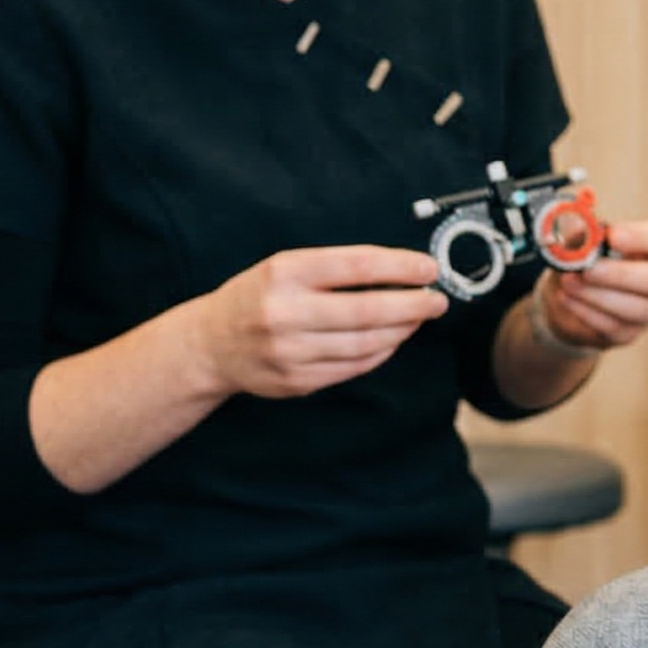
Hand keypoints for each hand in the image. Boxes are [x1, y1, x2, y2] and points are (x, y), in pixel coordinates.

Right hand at [189, 245, 448, 399]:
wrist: (210, 344)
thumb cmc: (258, 296)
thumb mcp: (285, 267)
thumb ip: (336, 268)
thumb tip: (401, 272)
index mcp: (284, 273)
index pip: (357, 265)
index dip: (401, 267)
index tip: (429, 269)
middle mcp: (284, 312)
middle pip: (367, 310)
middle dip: (412, 305)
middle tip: (437, 301)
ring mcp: (289, 352)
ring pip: (364, 344)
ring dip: (401, 331)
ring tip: (418, 318)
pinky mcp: (296, 381)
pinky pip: (353, 367)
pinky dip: (380, 352)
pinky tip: (392, 339)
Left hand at [537, 219, 647, 350]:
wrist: (566, 296)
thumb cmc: (581, 261)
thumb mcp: (576, 241)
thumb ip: (581, 234)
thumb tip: (582, 229)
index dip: (641, 238)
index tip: (612, 236)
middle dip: (622, 275)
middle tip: (588, 270)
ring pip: (639, 309)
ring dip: (599, 296)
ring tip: (569, 283)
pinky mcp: (629, 333)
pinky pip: (615, 328)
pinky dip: (587, 312)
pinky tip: (567, 299)